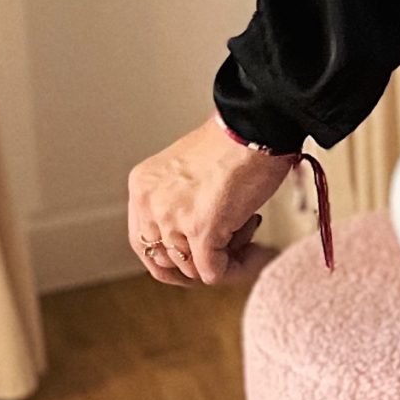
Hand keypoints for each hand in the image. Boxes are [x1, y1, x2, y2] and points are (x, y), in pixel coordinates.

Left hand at [126, 116, 294, 285]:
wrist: (256, 127)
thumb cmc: (235, 142)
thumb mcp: (187, 172)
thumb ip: (179, 202)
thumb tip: (194, 240)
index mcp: (143, 187)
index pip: (143, 243)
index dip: (172, 259)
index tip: (196, 260)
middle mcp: (151, 203)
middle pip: (167, 262)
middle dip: (199, 262)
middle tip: (228, 249)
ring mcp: (174, 218)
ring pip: (193, 270)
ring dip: (224, 258)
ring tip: (247, 231)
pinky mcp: (201, 230)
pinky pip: (215, 272)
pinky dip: (237, 268)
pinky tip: (254, 250)